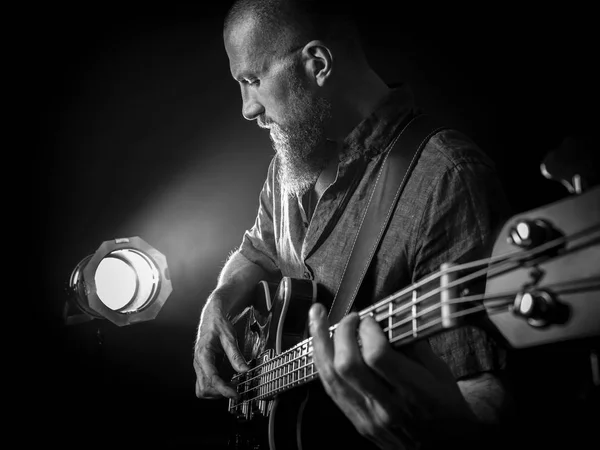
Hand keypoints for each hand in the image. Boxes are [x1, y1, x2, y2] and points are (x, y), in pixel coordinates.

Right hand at [194, 299, 248, 398]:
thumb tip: (244, 370)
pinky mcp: (203, 368)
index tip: (235, 394)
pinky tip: (226, 383)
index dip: (223, 389)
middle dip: (220, 392)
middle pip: (205, 388)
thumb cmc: (218, 325)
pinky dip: (214, 388)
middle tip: (236, 389)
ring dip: (216, 392)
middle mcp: (198, 362)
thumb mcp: (230, 337)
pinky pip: (204, 384)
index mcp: (204, 354)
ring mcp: (199, 366)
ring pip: (202, 389)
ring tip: (231, 386)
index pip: (211, 378)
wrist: (211, 318)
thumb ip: (236, 355)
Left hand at [308, 303, 477, 449]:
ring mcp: (369, 418)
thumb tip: (388, 319)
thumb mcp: (441, 373)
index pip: (377, 356)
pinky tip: (320, 344)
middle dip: (343, 332)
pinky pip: (331, 389)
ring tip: (317, 316)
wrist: (445, 448)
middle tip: (351, 318)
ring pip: (331, 376)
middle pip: (347, 365)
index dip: (368, 331)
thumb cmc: (446, 407)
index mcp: (415, 392)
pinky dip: (323, 362)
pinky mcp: (357, 423)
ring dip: (320, 341)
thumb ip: (414, 346)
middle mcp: (388, 408)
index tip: (371, 319)